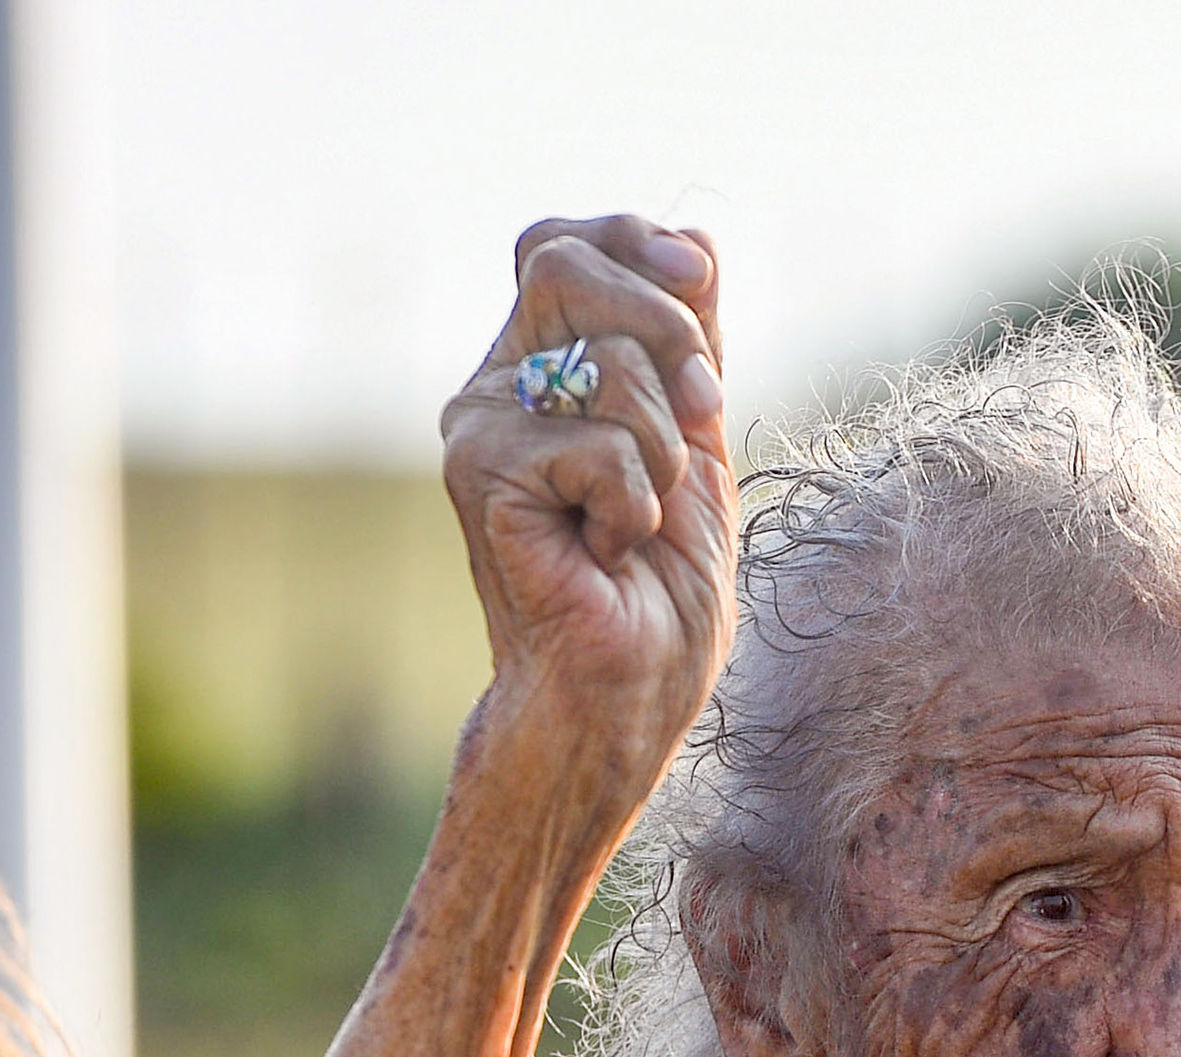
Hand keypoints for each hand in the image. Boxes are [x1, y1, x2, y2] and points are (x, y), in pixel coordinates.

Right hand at [437, 214, 737, 795]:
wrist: (625, 691)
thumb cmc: (659, 590)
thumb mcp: (696, 445)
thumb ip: (688, 349)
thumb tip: (696, 243)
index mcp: (542, 368)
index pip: (564, 245)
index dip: (633, 241)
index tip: (695, 275)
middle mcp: (496, 385)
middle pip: (565, 265)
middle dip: (668, 331)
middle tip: (701, 413)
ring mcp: (479, 426)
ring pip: (608, 364)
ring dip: (667, 453)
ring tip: (638, 521)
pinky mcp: (481, 473)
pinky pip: (602, 446)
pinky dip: (637, 505)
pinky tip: (608, 551)